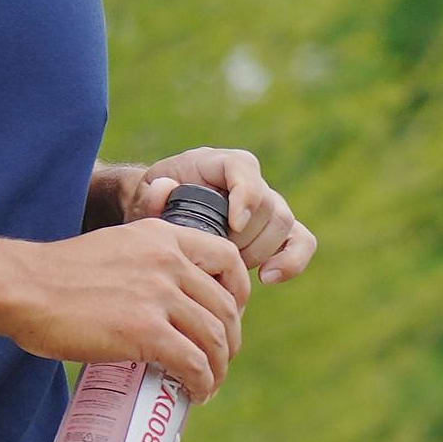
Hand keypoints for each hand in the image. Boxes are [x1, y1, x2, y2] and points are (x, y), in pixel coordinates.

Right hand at [4, 216, 253, 397]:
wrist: (23, 288)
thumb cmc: (57, 275)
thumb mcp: (114, 248)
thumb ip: (143, 264)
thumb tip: (160, 302)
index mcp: (161, 236)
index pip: (227, 257)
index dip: (238, 292)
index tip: (229, 316)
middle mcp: (168, 261)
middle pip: (225, 306)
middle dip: (229, 340)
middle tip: (218, 361)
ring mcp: (159, 295)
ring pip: (215, 338)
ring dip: (218, 368)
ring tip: (208, 384)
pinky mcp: (146, 331)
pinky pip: (193, 363)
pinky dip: (202, 383)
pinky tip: (196, 394)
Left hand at [102, 147, 319, 284]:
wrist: (163, 219)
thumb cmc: (152, 208)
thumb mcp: (141, 201)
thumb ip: (148, 197)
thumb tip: (165, 188)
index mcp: (216, 163)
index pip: (244, 169)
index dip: (246, 195)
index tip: (234, 225)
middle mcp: (248, 179)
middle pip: (268, 205)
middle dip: (245, 238)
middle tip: (216, 258)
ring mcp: (267, 204)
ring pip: (284, 225)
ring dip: (259, 252)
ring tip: (228, 268)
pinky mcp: (277, 230)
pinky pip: (302, 242)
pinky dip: (292, 262)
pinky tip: (267, 278)